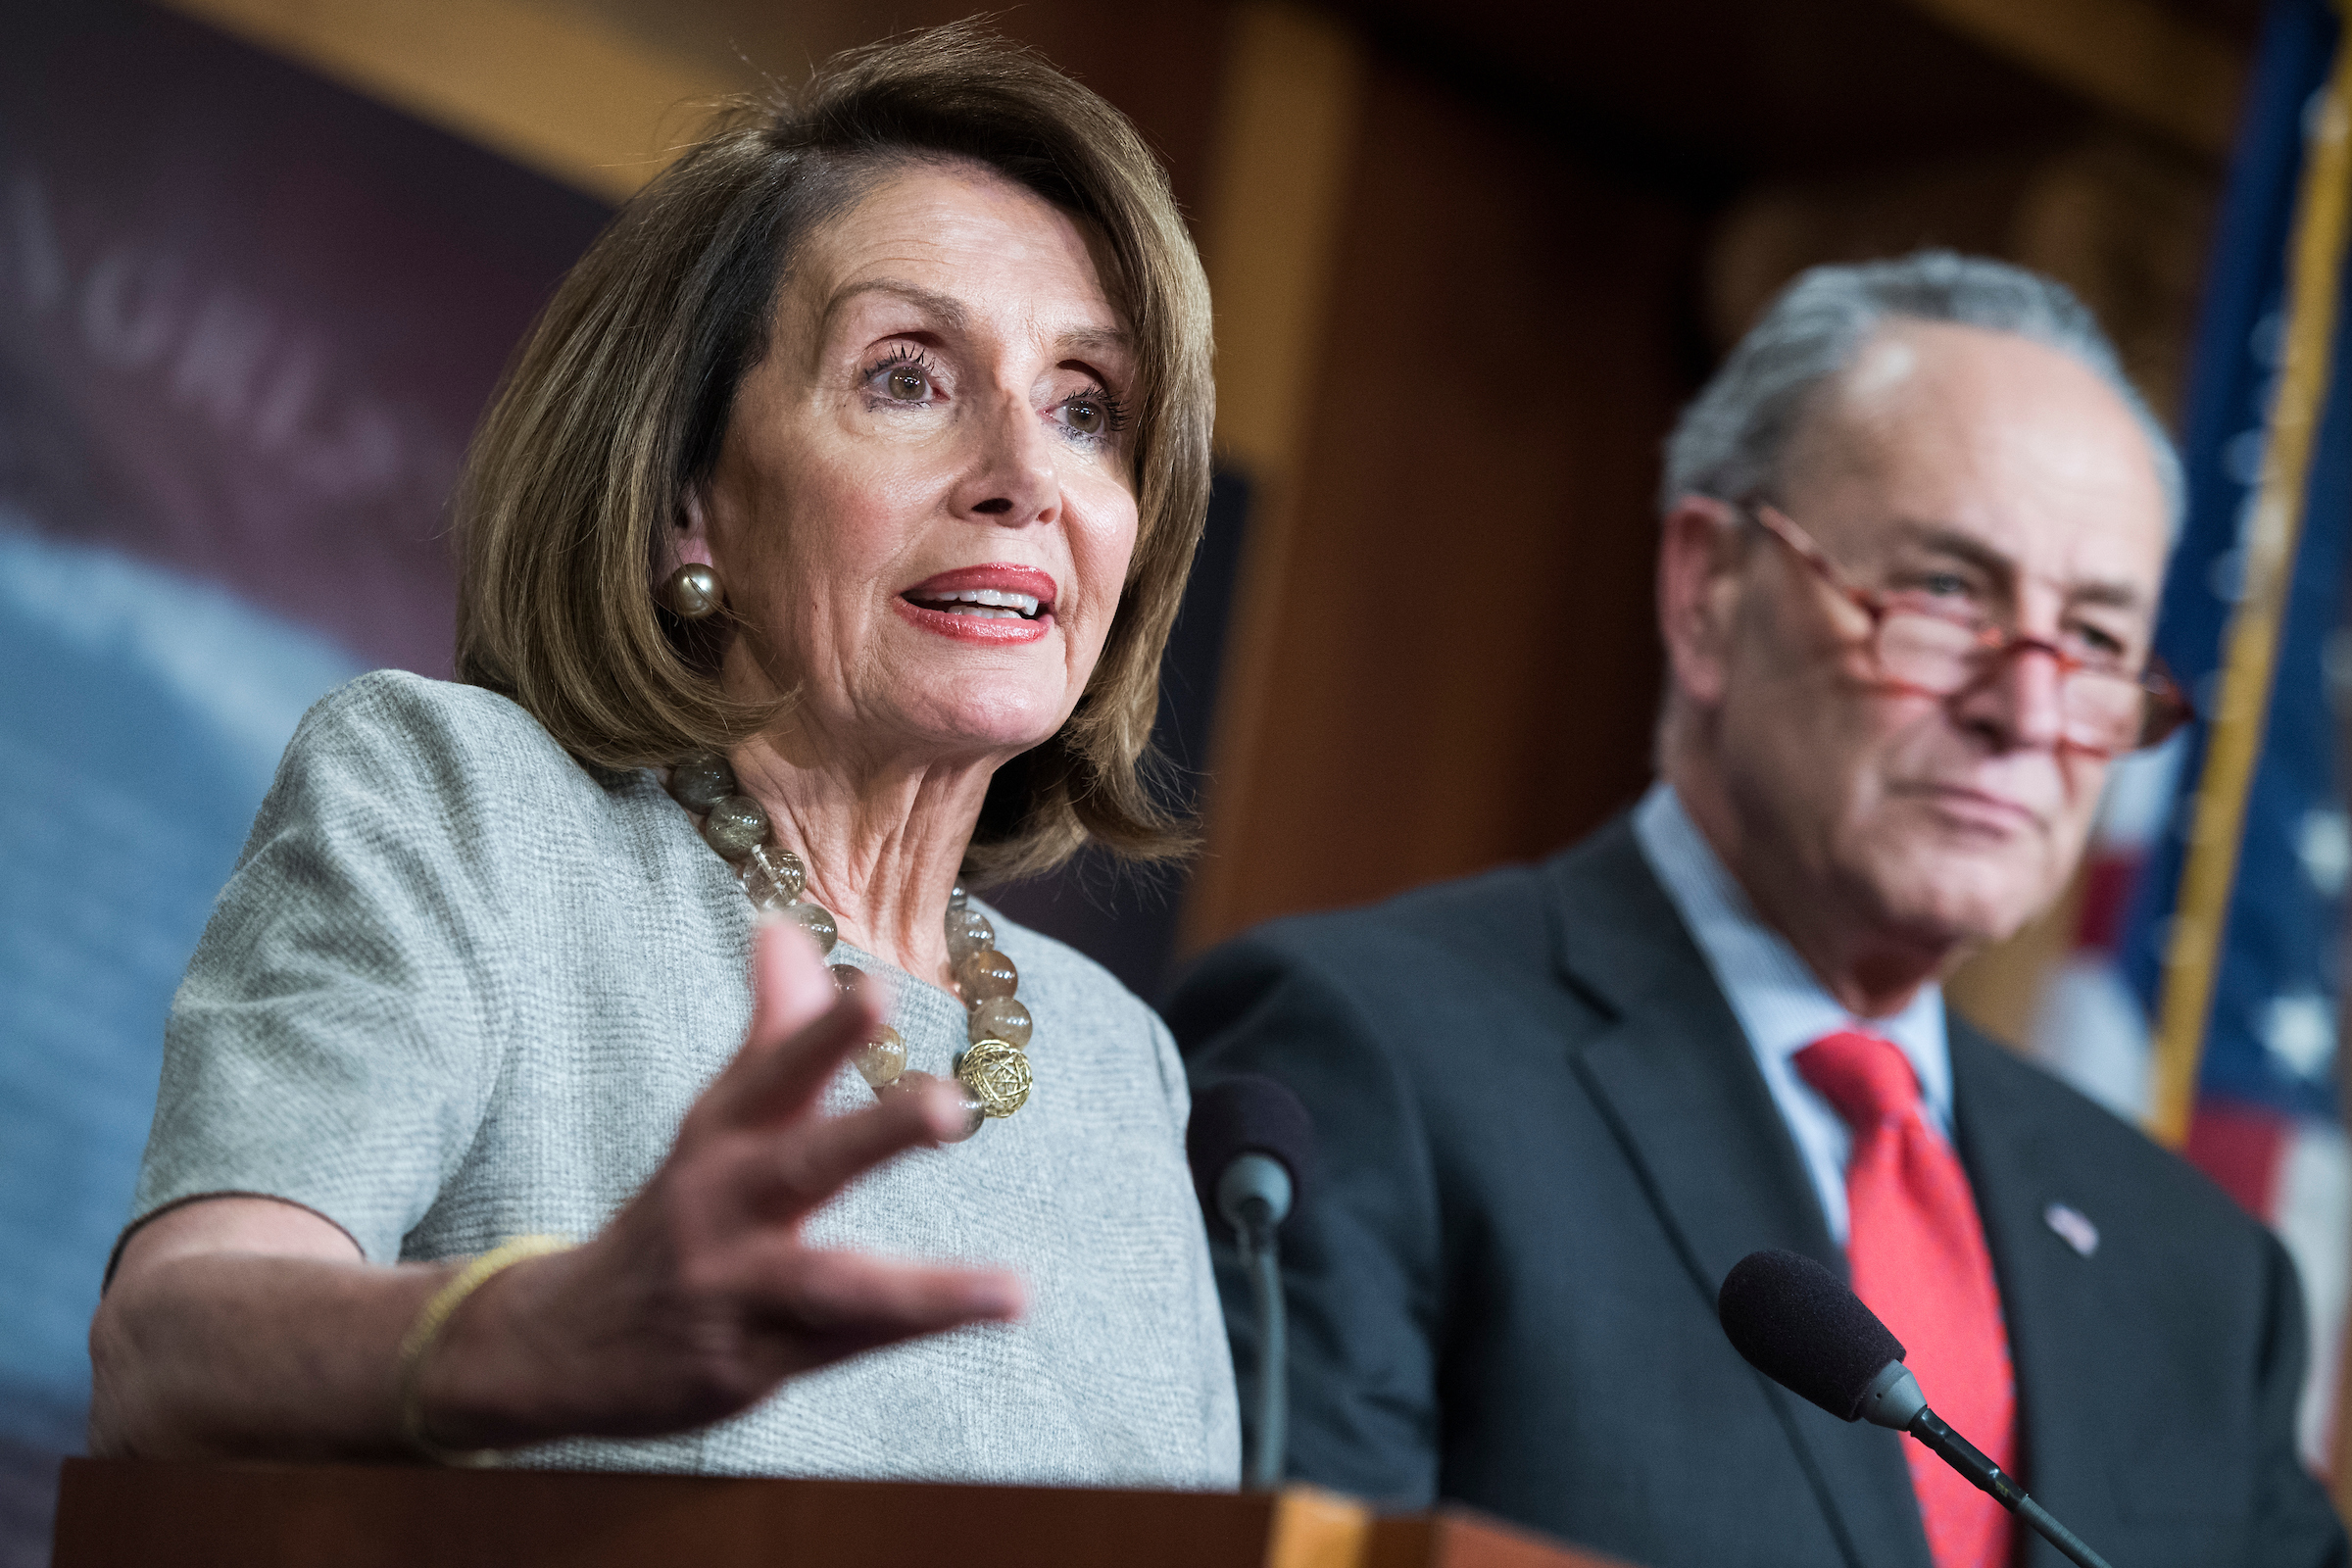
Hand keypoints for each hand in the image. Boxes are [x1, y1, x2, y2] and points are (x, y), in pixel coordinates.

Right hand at [422, 920, 1024, 1446]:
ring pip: (833, 1285)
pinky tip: (999, 1306)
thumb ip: (773, 1031)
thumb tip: (784, 926)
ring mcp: (735, 1289)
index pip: (774, 1072)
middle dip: (877, 1133)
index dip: (822, 1032)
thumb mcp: (715, 1122)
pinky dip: (919, 1329)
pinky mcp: (752, 1363)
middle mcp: (723, 1205)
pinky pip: (848, 1344)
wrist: (561, 1343)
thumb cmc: (680, 1212)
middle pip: (804, 1164)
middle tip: (949, 1106)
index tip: (876, 989)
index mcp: (721, 1135)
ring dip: (923, 1290)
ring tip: (1010, 1288)